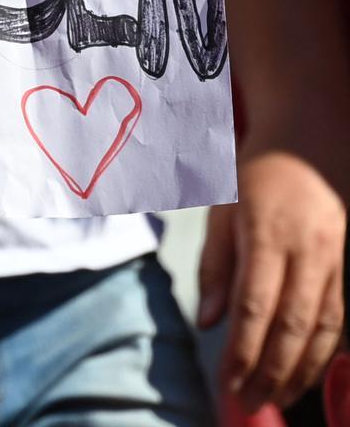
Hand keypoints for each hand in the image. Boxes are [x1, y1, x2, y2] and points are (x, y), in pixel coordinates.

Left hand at [198, 148, 345, 410]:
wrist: (304, 144)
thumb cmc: (250, 178)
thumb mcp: (219, 212)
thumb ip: (213, 267)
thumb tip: (208, 322)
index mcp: (266, 234)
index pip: (255, 305)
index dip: (242, 349)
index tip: (226, 379)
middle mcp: (306, 250)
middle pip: (292, 324)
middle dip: (271, 370)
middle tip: (248, 400)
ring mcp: (332, 258)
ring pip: (323, 326)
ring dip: (301, 369)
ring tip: (275, 397)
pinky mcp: (345, 264)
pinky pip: (337, 315)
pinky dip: (322, 350)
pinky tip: (304, 372)